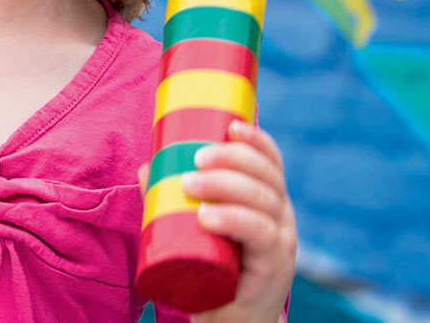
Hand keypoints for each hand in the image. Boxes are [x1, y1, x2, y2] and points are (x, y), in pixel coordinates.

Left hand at [138, 121, 295, 322]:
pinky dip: (233, 220)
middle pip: (266, 176)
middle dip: (231, 159)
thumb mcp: (198, 229)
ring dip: (225, 185)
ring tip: (190, 185)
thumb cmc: (214, 269)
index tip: (230, 126)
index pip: (271, 162)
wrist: (230, 321)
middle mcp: (281, 216)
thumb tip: (147, 168)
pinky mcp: (274, 266)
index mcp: (268, 201)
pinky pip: (260, 236)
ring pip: (262, 201)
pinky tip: (208, 216)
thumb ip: (174, 200)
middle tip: (195, 159)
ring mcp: (281, 241)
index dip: (256, 140)